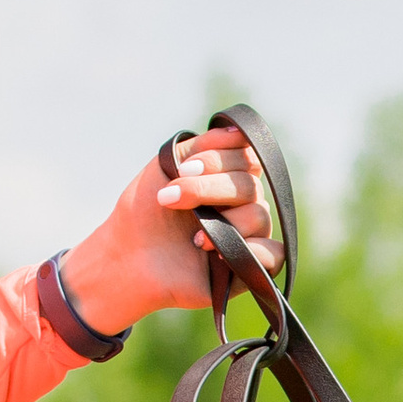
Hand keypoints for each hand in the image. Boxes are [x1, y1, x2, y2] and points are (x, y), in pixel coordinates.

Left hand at [56, 122, 275, 333]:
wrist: (127, 261)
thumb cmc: (143, 214)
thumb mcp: (166, 167)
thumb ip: (202, 146)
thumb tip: (239, 132)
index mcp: (225, 179)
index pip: (245, 156)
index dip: (216, 159)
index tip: (183, 169)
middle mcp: (241, 206)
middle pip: (250, 185)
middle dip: (208, 189)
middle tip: (170, 199)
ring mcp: (248, 237)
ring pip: (259, 216)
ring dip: (224, 224)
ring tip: (193, 238)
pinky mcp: (251, 269)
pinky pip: (275, 254)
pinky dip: (252, 251)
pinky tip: (218, 255)